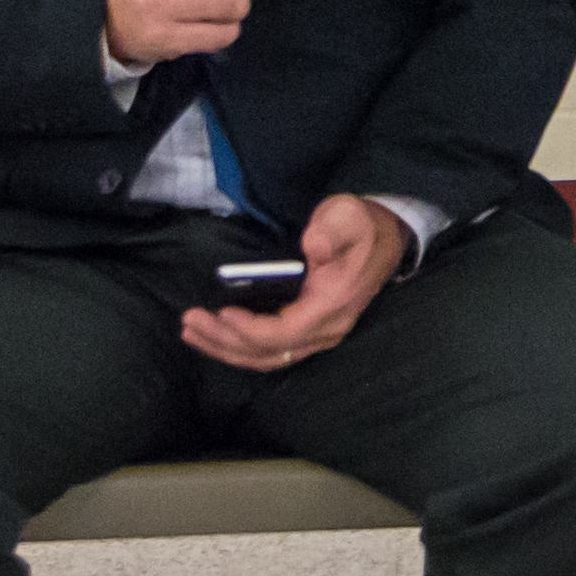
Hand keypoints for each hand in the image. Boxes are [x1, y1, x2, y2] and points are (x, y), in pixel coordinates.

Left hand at [180, 193, 404, 371]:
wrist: (386, 240)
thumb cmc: (361, 227)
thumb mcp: (349, 217)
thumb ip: (332, 230)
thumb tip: (312, 246)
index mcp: (332, 305)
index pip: (285, 333)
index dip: (250, 329)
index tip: (221, 313)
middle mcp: (326, 329)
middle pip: (269, 352)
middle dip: (225, 341)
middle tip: (190, 321)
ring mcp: (318, 335)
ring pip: (268, 357)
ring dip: (227, 349)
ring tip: (192, 332)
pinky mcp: (308, 331)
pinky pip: (272, 350)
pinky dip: (240, 347)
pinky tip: (216, 336)